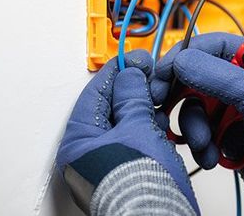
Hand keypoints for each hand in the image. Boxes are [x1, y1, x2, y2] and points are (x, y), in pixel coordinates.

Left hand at [57, 50, 197, 214]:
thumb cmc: (139, 186)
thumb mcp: (137, 128)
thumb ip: (132, 96)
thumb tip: (129, 74)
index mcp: (78, 142)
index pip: (95, 92)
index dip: (119, 70)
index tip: (137, 58)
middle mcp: (89, 154)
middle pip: (113, 108)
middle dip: (137, 93)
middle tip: (154, 80)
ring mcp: (110, 164)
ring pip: (129, 125)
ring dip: (148, 113)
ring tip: (163, 108)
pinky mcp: (131, 172)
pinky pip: (140, 142)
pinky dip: (153, 132)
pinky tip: (165, 129)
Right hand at [151, 32, 243, 215]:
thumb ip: (221, 77)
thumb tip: (182, 59)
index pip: (216, 45)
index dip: (186, 55)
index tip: (163, 73)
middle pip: (198, 75)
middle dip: (183, 96)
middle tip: (161, 105)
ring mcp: (235, 106)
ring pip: (194, 105)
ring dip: (194, 127)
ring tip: (206, 145)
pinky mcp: (226, 131)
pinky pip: (199, 129)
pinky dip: (200, 143)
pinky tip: (212, 156)